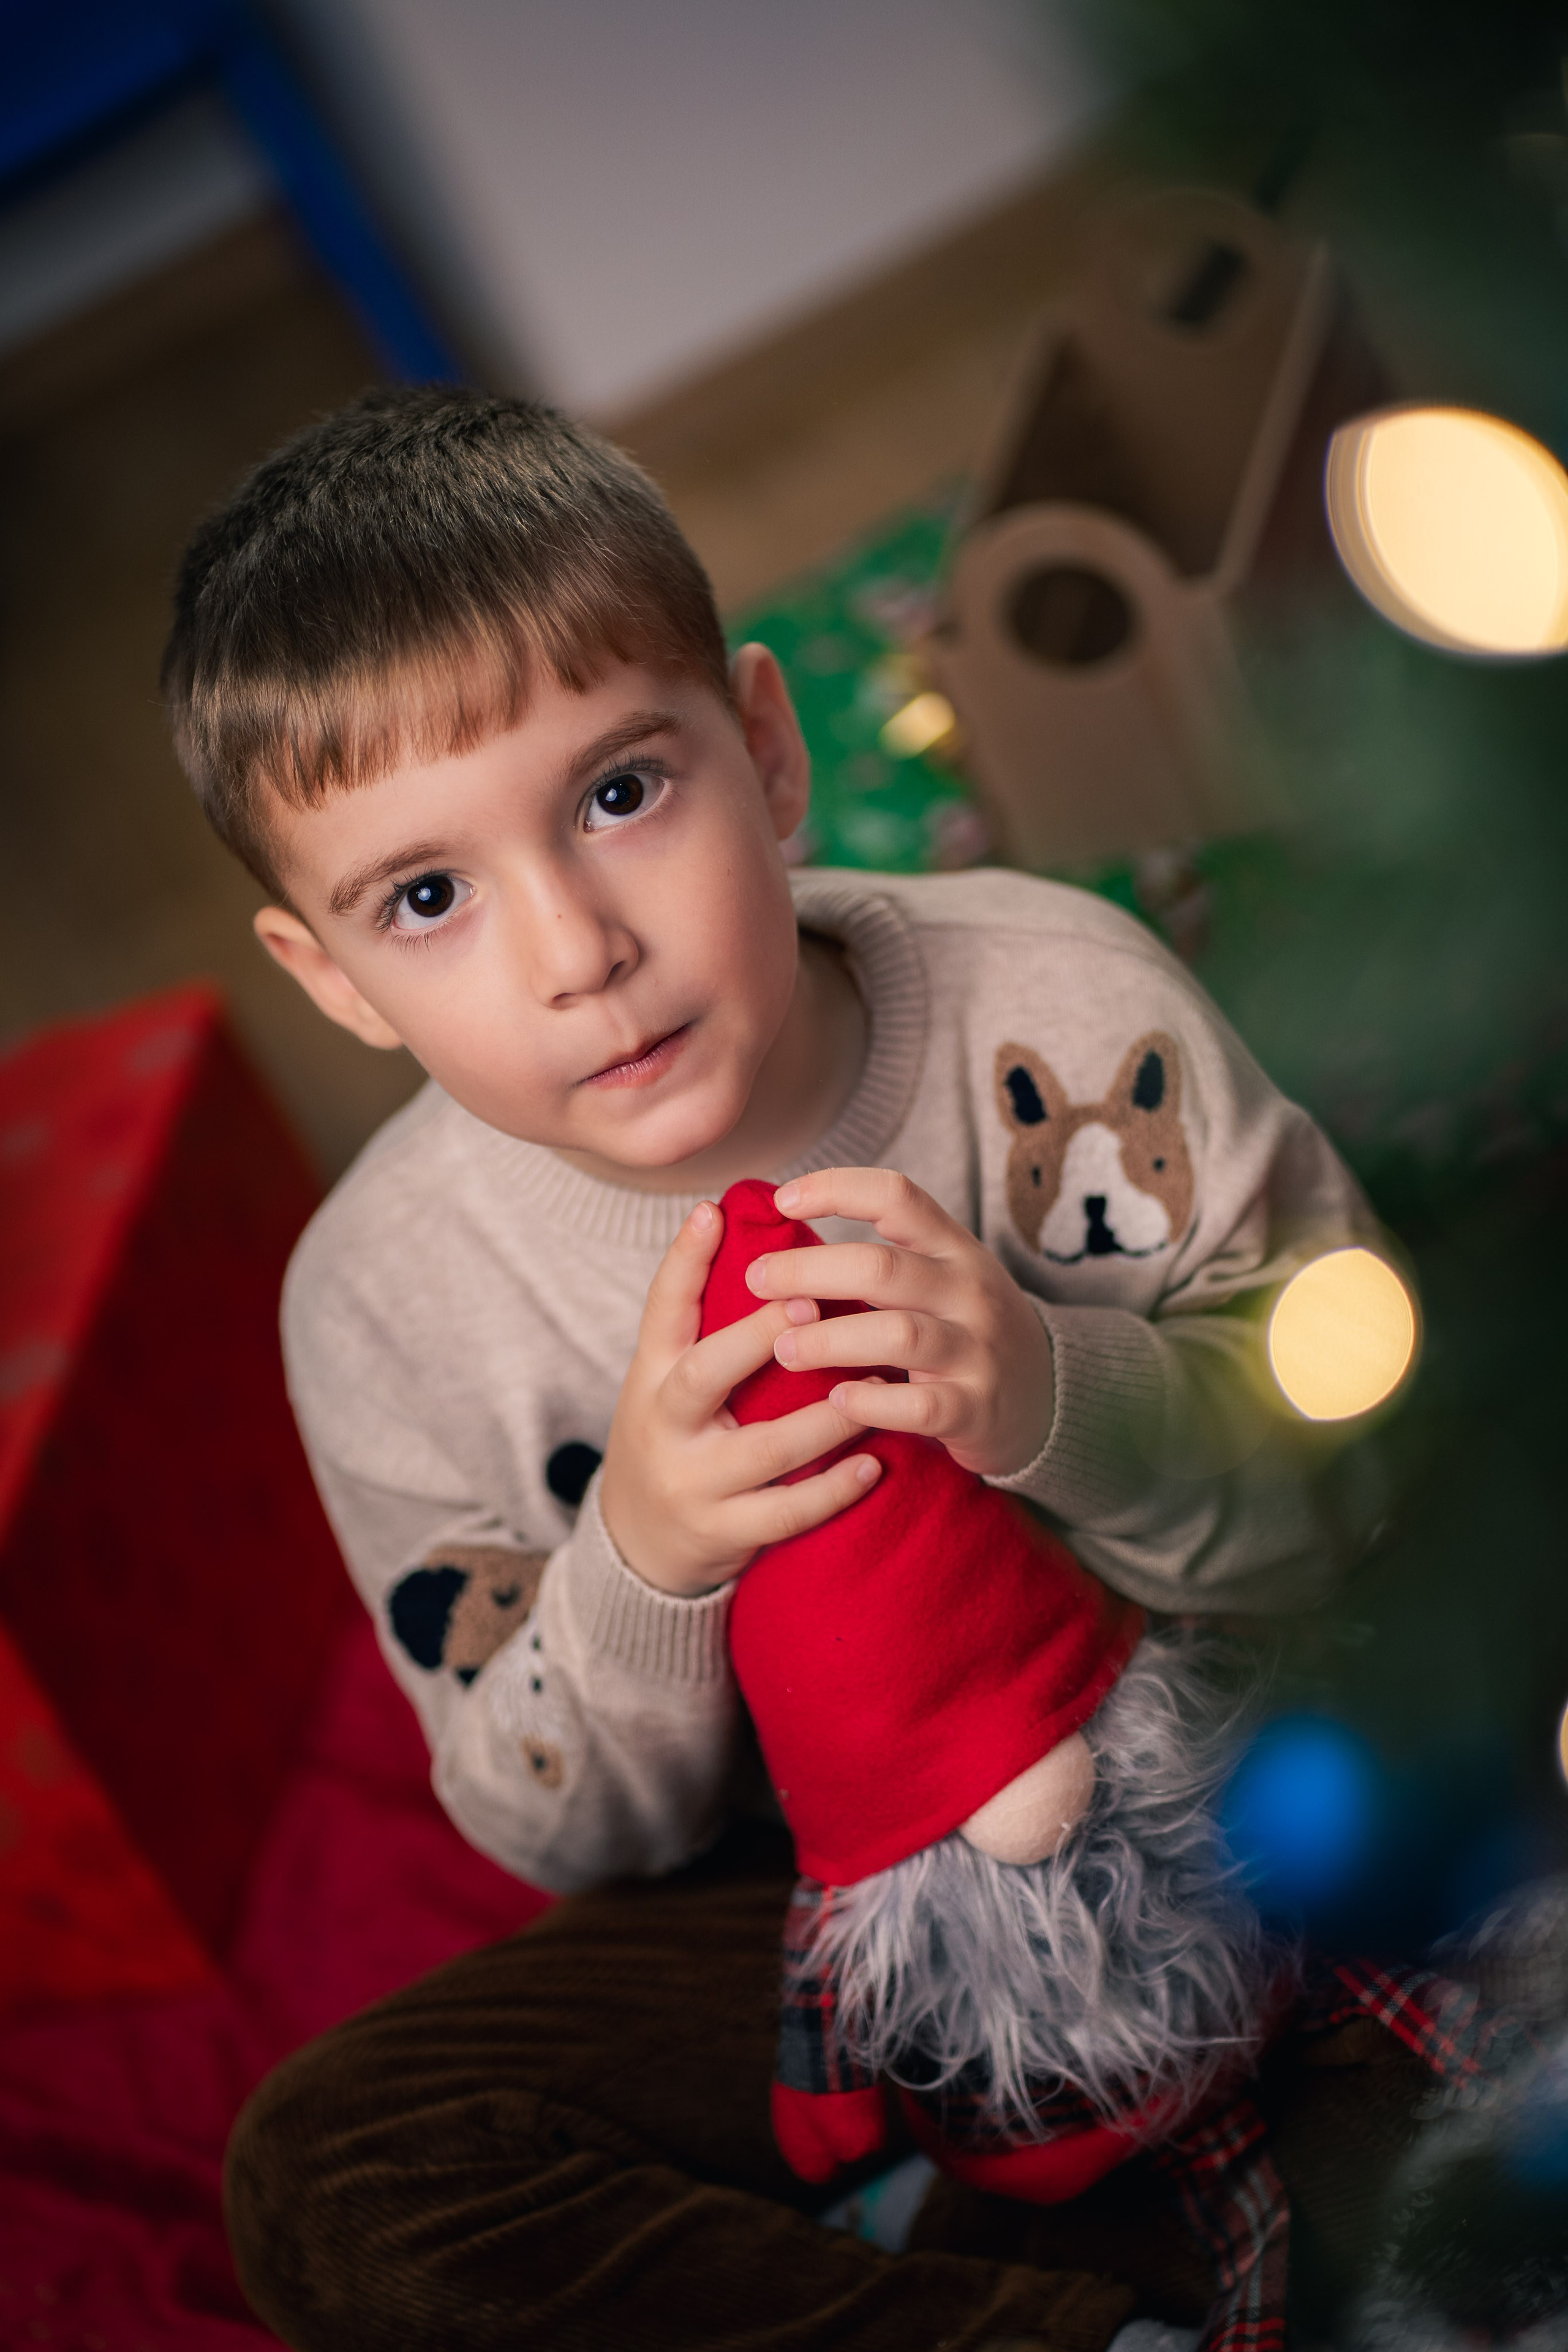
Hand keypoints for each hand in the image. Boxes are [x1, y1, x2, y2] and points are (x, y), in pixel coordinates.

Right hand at [599, 1200, 881, 1598]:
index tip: (714, 1212)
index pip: (662, 1308)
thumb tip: (737, 1219)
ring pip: (765, 1447)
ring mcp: (692, 1482)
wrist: (637, 1540)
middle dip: (758, 1337)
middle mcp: (663, 1424)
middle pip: (705, 1374)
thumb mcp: (668, 1374)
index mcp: (653, 1373)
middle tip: (816, 1302)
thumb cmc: (673, 1433)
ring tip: (879, 1381)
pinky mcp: (723, 1532)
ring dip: (826, 1416)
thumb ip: (702, 1317)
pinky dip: (833, 1488)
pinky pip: (787, 1511)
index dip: (684, 1259)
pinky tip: (874, 1462)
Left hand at [746, 1169, 1053, 1478]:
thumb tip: (784, 1237)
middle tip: (756, 1280)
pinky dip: (874, 1402)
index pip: (898, 1196)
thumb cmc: (967, 1332)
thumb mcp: (941, 1280)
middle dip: (808, 1270)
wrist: (1049, 1399)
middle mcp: (969, 1291)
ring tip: (784, 1347)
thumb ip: (884, 1260)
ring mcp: (977, 1350)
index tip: (783, 1199)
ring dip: (830, 1338)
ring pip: (899, 1333)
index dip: (837, 1188)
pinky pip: (921, 1405)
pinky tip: (838, 1400)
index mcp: (954, 1249)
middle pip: (882, 1266)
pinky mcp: (976, 1409)